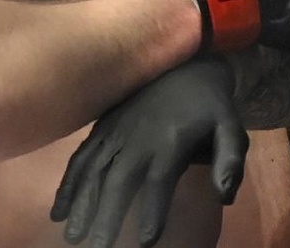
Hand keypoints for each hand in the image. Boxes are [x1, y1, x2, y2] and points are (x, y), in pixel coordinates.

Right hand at [51, 56, 245, 247]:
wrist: (184, 61)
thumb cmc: (209, 104)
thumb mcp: (231, 127)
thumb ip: (230, 161)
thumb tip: (224, 197)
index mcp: (170, 140)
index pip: (158, 180)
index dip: (153, 210)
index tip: (146, 242)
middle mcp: (137, 137)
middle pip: (118, 180)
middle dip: (106, 215)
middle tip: (98, 247)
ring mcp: (115, 131)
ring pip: (93, 170)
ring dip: (81, 202)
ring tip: (72, 235)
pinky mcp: (101, 128)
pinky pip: (80, 157)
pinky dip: (68, 183)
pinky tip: (58, 210)